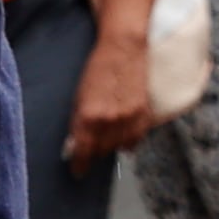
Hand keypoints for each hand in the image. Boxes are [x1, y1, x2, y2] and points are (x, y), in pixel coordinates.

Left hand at [66, 12, 153, 169]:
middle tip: (90, 150)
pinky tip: (122, 137)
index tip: (78, 171)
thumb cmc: (97, 69)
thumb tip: (75, 146)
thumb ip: (77, 124)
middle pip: (101, 152)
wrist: (122, 48)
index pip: (83, 152)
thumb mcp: (78, 97)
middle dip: (94, 152)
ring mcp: (129, 118)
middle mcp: (110, 121)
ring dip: (111, 146)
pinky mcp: (144, 113)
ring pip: (119, 147)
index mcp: (89, 117)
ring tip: (105, 139)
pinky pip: (136, 139)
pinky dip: (128, 141)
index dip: (79, 165)